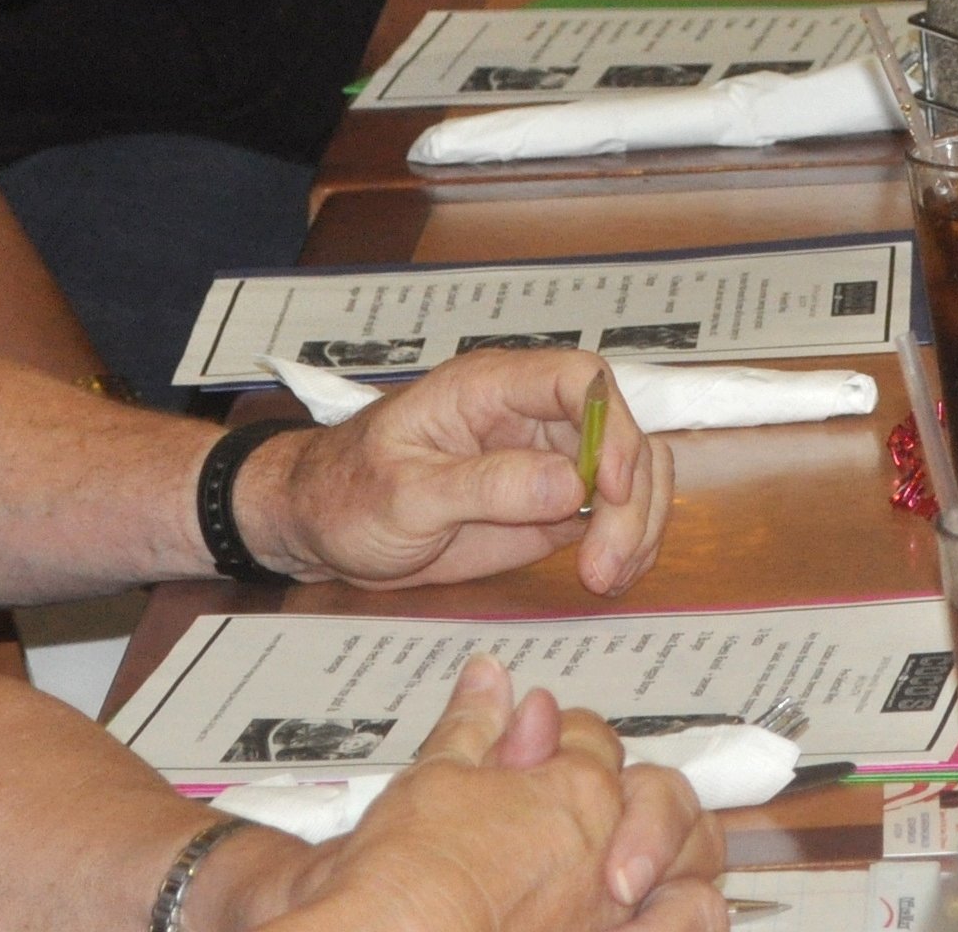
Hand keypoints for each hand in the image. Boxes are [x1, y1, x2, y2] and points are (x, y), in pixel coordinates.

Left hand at [232, 350, 671, 594]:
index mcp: (491, 389)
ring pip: (629, 471)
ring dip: (637, 522)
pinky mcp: (549, 505)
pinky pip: (610, 511)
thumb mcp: (405, 492)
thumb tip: (571, 484)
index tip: (611, 488)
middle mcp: (529, 417)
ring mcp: (545, 460)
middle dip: (630, 497)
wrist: (320, 526)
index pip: (580, 380)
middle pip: (619, 432)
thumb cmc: (346, 492)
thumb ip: (486, 486)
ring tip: (607, 576)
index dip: (611, 427)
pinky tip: (611, 574)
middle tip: (607, 563)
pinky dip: (626, 540)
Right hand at [253, 654, 723, 931]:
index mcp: (574, 789)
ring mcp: (617, 909)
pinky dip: (683, 915)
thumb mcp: (433, 780)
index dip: (566, 740)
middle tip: (606, 811)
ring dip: (681, 860)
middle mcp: (609, 847)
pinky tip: (663, 913)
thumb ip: (473, 726)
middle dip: (645, 795)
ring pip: (694, 866)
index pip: (593, 741)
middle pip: (663, 796)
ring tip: (649, 871)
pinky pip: (687, 925)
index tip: (540, 750)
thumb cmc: (412, 878)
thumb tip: (489, 675)